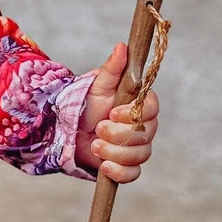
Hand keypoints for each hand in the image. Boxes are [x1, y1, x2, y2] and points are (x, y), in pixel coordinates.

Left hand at [74, 42, 160, 183]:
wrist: (69, 129)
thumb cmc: (86, 103)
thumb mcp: (97, 84)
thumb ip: (112, 68)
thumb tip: (122, 46)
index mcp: (140, 104)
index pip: (152, 109)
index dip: (134, 113)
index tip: (112, 112)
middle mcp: (144, 126)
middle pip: (146, 135)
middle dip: (119, 134)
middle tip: (98, 128)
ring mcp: (137, 147)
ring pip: (139, 155)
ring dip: (114, 151)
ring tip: (95, 144)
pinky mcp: (126, 166)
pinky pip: (132, 174)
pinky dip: (118, 171)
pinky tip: (103, 165)